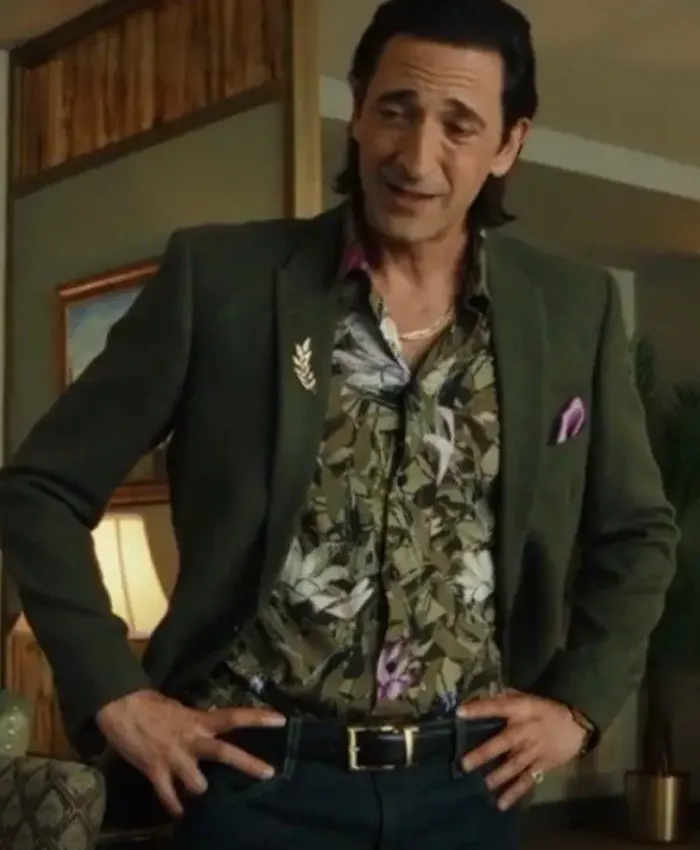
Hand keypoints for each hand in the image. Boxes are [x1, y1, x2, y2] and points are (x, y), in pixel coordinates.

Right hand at [96, 690, 285, 816]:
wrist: (122, 708)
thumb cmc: (152, 705)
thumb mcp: (181, 710)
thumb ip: (198, 722)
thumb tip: (213, 725)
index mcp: (198, 720)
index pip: (233, 717)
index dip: (257, 718)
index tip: (280, 720)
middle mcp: (191, 739)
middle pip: (225, 753)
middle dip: (248, 764)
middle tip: (270, 772)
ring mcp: (174, 757)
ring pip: (198, 783)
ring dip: (200, 787)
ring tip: (197, 787)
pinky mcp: (155, 771)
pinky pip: (169, 796)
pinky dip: (175, 806)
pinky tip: (179, 813)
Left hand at [457, 691, 586, 809]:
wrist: (578, 727)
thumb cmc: (548, 710)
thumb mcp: (529, 699)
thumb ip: (507, 698)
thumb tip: (481, 697)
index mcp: (522, 710)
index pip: (497, 707)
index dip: (479, 709)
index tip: (459, 713)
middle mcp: (526, 731)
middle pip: (503, 742)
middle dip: (484, 753)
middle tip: (465, 764)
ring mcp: (534, 751)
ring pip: (513, 765)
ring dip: (497, 776)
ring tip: (482, 785)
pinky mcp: (542, 767)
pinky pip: (527, 781)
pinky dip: (514, 793)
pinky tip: (502, 803)